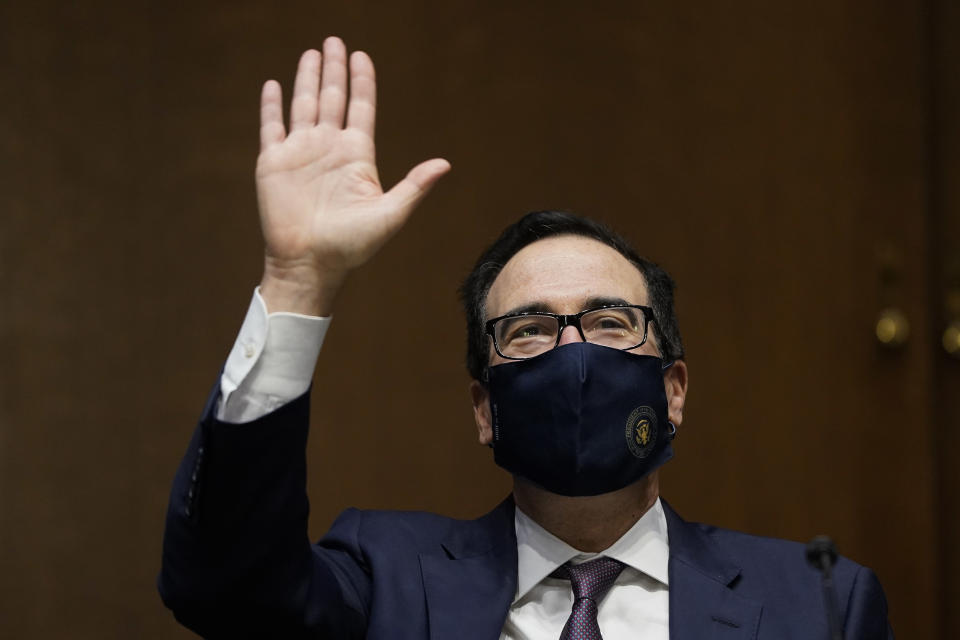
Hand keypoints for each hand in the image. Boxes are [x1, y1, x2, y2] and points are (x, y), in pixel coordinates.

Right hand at [255, 37, 449, 314]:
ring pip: (303, 104)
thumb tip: (445, 164)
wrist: (310, 264)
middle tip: (335, 41)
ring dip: (307, 78)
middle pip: (332, 98)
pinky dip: (272, 105)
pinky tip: (275, 85)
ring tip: (312, 53)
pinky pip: (272, 126)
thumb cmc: (352, 245)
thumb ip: (414, 186)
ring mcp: (300, 153)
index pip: (361, 107)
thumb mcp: (390, 214)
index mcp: (356, 155)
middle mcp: (329, 148)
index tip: (362, 56)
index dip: (362, 82)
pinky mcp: (274, 162)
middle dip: (334, 70)